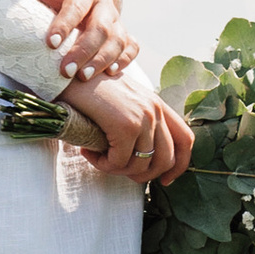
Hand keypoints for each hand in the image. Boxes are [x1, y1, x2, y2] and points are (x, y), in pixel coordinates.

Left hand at [7, 0, 137, 81]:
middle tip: (66, 71)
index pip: (76, 7)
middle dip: (84, 51)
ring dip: (103, 60)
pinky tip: (110, 73)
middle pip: (101, 28)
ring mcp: (116, 19)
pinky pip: (131, 46)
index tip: (50, 43)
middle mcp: (104, 3)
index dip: (64, 25)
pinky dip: (125, 59)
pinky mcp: (122, 31)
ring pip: (118, 40)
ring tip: (83, 77)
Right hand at [62, 74, 194, 185]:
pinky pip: (119, 162)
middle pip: (166, 160)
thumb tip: (141, 156)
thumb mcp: (122, 103)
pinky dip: (102, 164)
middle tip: (119, 171)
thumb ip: (137, 122)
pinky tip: (88, 153)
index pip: (186, 140)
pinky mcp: (125, 126)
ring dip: (117, 170)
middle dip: (144, 175)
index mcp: (157, 105)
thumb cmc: (89, 90)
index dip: (179, 166)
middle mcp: (155, 110)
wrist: (68, 73)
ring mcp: (142, 118)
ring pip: (141, 165)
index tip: (164, 180)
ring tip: (99, 159)